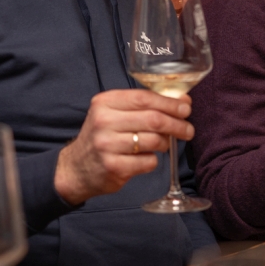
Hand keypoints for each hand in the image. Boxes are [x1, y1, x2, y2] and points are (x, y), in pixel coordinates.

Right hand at [54, 89, 192, 204]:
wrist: (76, 168)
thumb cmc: (102, 137)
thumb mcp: (114, 113)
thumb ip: (143, 106)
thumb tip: (182, 100)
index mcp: (105, 102)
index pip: (144, 98)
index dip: (170, 103)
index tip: (186, 108)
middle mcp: (103, 121)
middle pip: (153, 119)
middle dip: (177, 124)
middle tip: (188, 130)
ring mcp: (107, 145)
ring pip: (154, 141)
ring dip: (165, 144)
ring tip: (162, 145)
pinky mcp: (114, 167)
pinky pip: (148, 162)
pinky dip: (153, 161)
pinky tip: (144, 158)